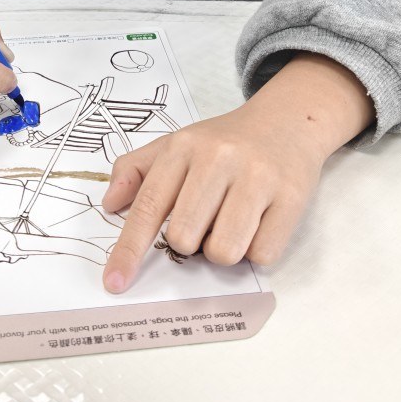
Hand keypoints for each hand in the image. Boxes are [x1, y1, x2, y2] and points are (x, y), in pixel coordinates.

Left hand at [101, 53, 374, 292]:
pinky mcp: (291, 197)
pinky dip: (255, 250)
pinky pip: (262, 254)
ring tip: (231, 222)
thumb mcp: (176, 143)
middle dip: (189, 242)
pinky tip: (258, 222)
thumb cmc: (225, 140)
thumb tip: (109, 204)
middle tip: (205, 219)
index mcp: (183, 147)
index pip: (148, 205)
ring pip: (223, 252)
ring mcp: (257, 177)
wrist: (287, 119)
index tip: (115, 282)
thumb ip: (136, 169)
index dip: (129, 249)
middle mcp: (218, 158)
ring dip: (223, 250)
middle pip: (184, 237)